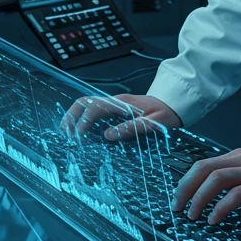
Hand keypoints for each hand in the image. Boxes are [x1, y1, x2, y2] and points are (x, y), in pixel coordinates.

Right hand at [60, 93, 181, 141]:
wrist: (175, 103)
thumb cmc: (166, 113)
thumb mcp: (154, 123)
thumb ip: (132, 128)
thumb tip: (108, 135)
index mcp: (122, 103)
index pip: (94, 108)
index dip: (82, 123)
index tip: (77, 139)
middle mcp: (115, 101)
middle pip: (85, 102)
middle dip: (71, 116)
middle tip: (65, 134)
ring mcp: (114, 104)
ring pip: (87, 105)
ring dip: (75, 117)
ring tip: (68, 134)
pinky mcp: (115, 109)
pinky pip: (94, 111)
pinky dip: (83, 119)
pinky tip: (81, 132)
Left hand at [172, 149, 240, 224]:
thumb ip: (239, 175)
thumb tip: (215, 192)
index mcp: (240, 155)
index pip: (204, 164)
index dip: (186, 180)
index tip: (178, 197)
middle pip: (204, 168)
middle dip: (185, 188)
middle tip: (177, 207)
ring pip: (216, 179)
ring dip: (199, 198)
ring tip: (192, 216)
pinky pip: (237, 194)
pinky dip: (221, 207)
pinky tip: (214, 219)